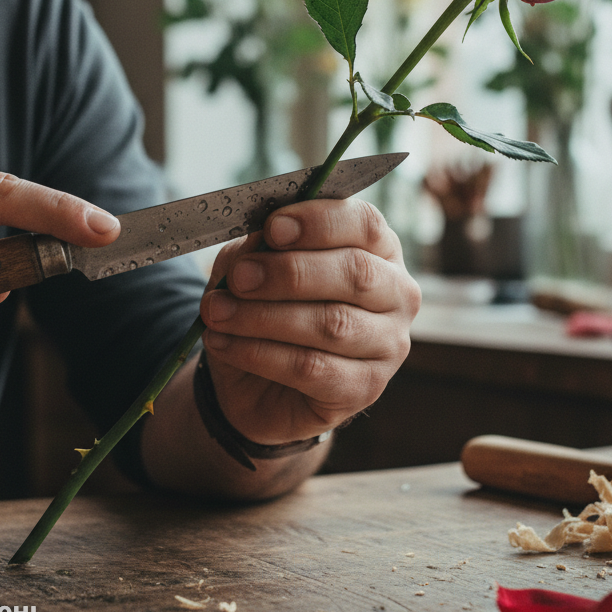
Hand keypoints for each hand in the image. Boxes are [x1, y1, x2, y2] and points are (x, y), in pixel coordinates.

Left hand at [199, 198, 419, 444]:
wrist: (253, 381)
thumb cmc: (264, 306)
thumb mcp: (251, 264)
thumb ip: (258, 248)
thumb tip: (258, 241)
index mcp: (376, 248)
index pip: (365, 223)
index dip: (319, 222)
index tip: (273, 228)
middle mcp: (395, 294)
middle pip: (355, 272)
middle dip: (289, 272)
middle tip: (239, 278)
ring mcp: (388, 345)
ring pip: (332, 324)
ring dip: (263, 316)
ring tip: (217, 312)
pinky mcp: (364, 389)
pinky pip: (311, 367)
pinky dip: (258, 353)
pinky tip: (223, 343)